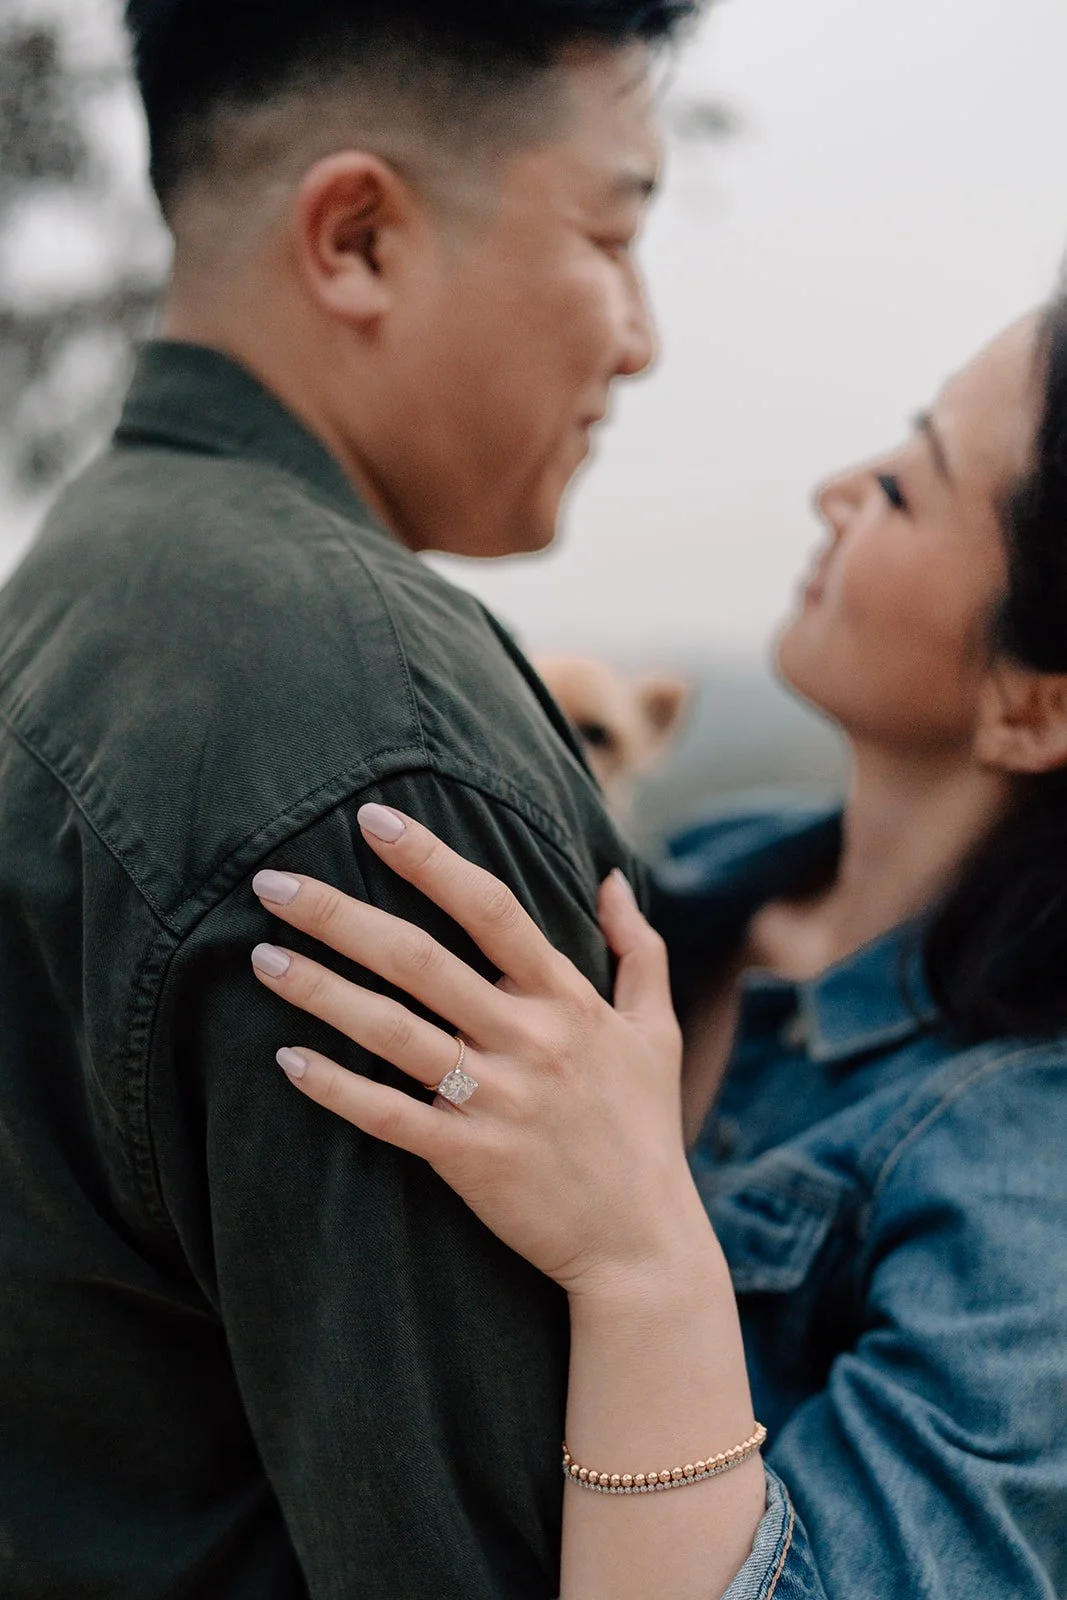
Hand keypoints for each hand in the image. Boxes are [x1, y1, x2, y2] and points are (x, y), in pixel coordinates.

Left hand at [251, 805, 714, 1300]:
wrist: (643, 1245)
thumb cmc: (643, 1130)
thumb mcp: (656, 1031)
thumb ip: (639, 949)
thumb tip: (611, 879)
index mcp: (567, 1000)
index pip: (492, 910)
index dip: (431, 861)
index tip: (373, 820)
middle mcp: (529, 1040)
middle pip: (421, 960)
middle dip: (342, 915)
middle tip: (272, 882)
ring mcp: (497, 1100)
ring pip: (393, 1032)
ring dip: (322, 991)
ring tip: (262, 958)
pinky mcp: (469, 1159)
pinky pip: (390, 1117)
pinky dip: (337, 1089)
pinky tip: (287, 1060)